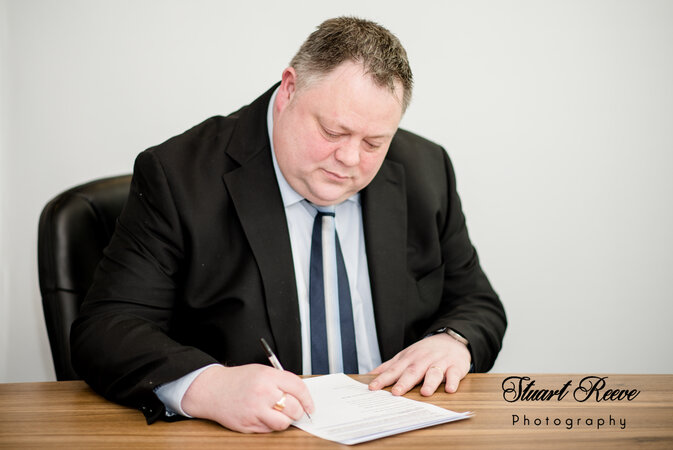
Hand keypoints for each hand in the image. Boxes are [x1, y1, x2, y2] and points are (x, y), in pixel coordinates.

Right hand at [181, 364, 313, 432]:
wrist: (212, 390)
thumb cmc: (238, 380)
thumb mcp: (261, 371)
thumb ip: (280, 381)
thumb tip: (301, 395)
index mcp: (267, 377)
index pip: (298, 387)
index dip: (308, 399)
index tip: (310, 405)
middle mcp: (262, 393)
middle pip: (294, 408)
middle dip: (299, 411)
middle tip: (297, 411)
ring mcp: (255, 411)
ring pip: (283, 423)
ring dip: (285, 420)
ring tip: (279, 414)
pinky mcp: (248, 425)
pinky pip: (269, 430)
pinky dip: (271, 425)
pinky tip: (264, 416)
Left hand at [368, 333, 470, 396]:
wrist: (450, 339)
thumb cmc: (424, 352)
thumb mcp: (405, 355)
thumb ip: (389, 367)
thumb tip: (370, 375)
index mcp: (409, 359)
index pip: (394, 370)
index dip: (383, 379)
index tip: (372, 388)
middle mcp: (423, 360)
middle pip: (413, 371)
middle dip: (404, 382)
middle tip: (396, 392)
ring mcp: (440, 363)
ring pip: (434, 372)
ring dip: (430, 382)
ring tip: (425, 392)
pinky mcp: (455, 367)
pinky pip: (454, 374)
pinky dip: (452, 381)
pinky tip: (450, 389)